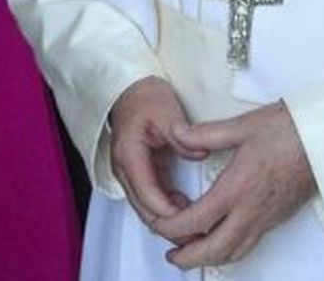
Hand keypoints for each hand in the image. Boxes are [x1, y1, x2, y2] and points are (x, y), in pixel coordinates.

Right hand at [109, 76, 198, 228]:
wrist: (130, 90)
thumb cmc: (144, 98)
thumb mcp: (166, 111)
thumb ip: (183, 136)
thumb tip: (199, 156)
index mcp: (129, 154)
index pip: (147, 195)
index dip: (170, 212)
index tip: (193, 219)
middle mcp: (124, 169)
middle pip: (144, 209)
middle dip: (170, 225)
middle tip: (198, 233)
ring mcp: (129, 173)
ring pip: (146, 209)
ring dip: (169, 220)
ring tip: (196, 224)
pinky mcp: (138, 174)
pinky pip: (150, 199)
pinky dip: (167, 209)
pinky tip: (186, 208)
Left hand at [152, 102, 316, 267]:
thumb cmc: (288, 131)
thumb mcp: (242, 126)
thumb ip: (204, 133)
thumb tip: (176, 132)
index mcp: (237, 187)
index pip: (196, 220)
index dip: (171, 227)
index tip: (156, 224)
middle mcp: (251, 210)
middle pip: (215, 249)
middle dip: (189, 257)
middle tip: (171, 256)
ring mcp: (266, 218)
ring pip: (234, 252)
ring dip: (209, 258)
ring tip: (189, 254)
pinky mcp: (276, 218)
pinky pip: (248, 245)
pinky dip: (229, 251)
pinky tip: (220, 243)